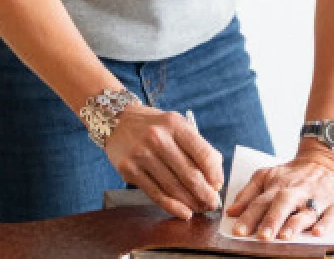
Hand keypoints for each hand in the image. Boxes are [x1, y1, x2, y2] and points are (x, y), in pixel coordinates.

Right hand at [103, 104, 223, 219]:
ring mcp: (142, 155)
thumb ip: (196, 146)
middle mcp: (158, 138)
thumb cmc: (152, 125)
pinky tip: (184, 212)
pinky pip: (156, 194)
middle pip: (189, 174)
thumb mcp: (175, 124)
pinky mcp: (129, 170)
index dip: (214, 174)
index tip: (218, 185)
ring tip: (200, 209)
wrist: (115, 120)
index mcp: (174, 124)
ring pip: (173, 187)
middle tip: (212, 203)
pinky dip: (172, 206)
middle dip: (205, 194)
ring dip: (191, 203)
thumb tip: (216, 176)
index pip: (203, 153)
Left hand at [226, 143, 333, 240]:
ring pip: (306, 212)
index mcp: (277, 187)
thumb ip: (248, 193)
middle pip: (282, 205)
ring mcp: (318, 198)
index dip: (249, 217)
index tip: (238, 231)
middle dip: (272, 220)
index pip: (260, 202)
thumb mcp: (267, 175)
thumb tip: (231, 212)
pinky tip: (318, 233)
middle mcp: (296, 192)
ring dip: (295, 224)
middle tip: (262, 237)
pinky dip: (327, 224)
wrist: (327, 157)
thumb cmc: (293, 173)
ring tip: (285, 236)